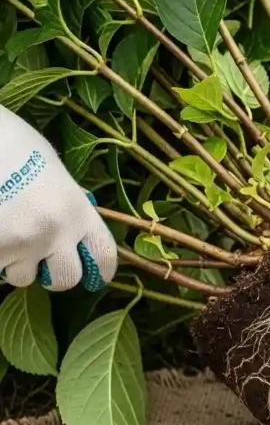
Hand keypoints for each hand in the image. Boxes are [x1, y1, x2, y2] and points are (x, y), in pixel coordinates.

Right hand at [0, 106, 116, 291]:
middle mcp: (57, 232)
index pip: (104, 254)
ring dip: (13, 263)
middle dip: (53, 275)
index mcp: (79, 210)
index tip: (97, 277)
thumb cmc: (13, 146)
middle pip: (67, 278)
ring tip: (5, 231)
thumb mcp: (54, 173)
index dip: (102, 270)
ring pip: (22, 277)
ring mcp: (23, 243)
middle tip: (39, 262)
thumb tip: (73, 227)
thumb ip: (68, 205)